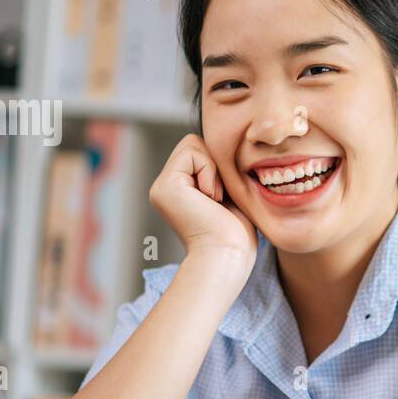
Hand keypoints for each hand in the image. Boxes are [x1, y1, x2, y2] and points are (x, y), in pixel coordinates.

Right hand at [149, 132, 256, 263]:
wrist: (228, 256)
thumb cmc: (235, 233)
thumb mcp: (228, 194)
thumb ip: (217, 171)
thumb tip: (219, 144)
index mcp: (178, 189)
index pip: (199, 150)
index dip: (218, 166)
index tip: (224, 198)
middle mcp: (165, 187)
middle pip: (194, 143)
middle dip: (215, 164)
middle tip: (220, 197)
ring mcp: (162, 186)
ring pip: (193, 144)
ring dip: (213, 170)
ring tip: (215, 199)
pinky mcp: (165, 186)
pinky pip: (192, 152)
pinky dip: (210, 172)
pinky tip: (211, 199)